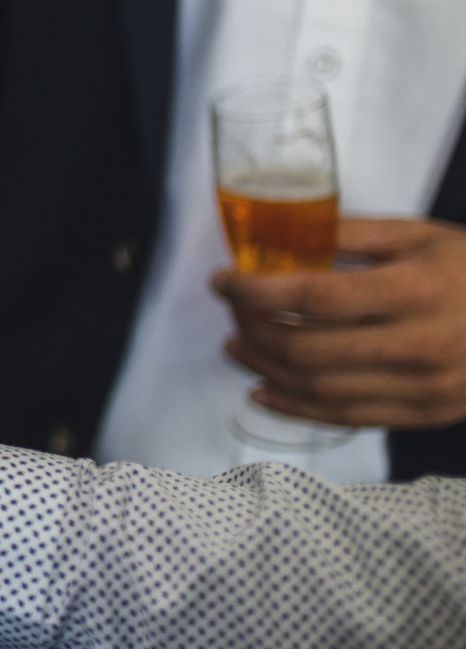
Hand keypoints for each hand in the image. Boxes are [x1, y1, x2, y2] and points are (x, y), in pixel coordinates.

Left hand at [214, 216, 465, 429]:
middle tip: (230, 310)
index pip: (312, 297)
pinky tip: (264, 389)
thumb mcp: (422, 235)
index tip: (222, 280)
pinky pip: (346, 418)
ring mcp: (423, 387)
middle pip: (306, 347)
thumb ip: (352, 232)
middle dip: (252, 328)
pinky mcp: (425, 413)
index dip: (255, 291)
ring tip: (235, 345)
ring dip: (264, 367)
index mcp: (415, 291)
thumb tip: (282, 230)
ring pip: (318, 388)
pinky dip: (295, 407)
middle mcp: (419, 345)